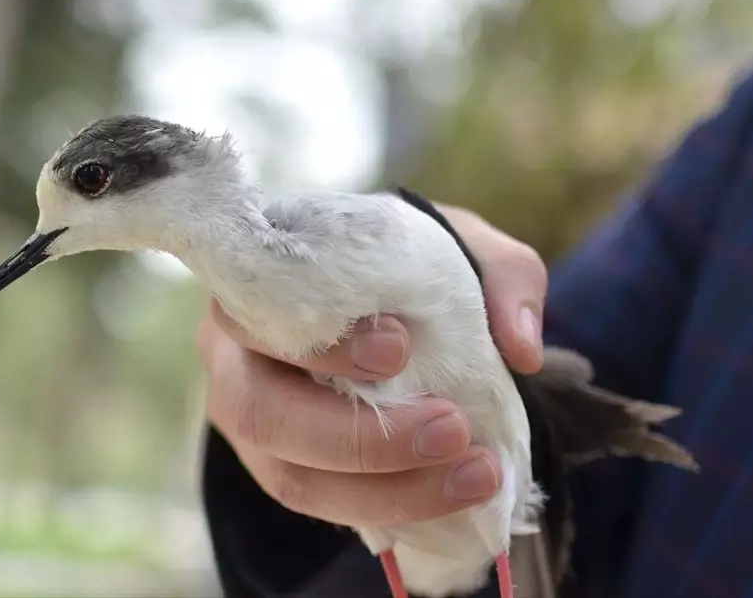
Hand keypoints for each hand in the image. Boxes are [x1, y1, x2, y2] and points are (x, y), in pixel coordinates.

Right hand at [194, 203, 548, 529]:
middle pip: (258, 410)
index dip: (320, 342)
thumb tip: (519, 348)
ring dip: (382, 489)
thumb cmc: (403, 268)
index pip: (255, 313)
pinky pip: (318, 504)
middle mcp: (233, 355)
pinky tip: (449, 496)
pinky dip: (386, 507)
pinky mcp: (278, 466)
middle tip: (451, 429)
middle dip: (357, 435)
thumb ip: (500, 275)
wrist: (384, 308)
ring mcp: (248, 418)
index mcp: (257, 285)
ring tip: (472, 475)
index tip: (398, 345)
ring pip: (287, 475)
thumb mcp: (458, 246)